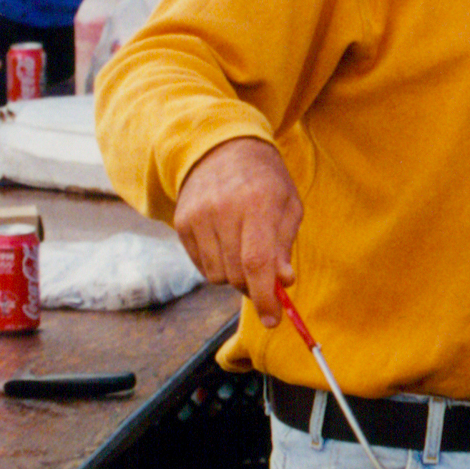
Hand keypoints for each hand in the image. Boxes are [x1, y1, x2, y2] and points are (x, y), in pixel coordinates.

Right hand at [172, 136, 302, 327]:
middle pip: (235, 274)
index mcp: (257, 204)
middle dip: (254, 287)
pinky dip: (217, 266)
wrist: (222, 148)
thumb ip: (285, 246)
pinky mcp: (181, 223)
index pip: (256, 262)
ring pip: (216, 275)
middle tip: (266, 280)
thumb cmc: (265, 180)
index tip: (273, 320)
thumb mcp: (288, 206)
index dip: (264, 296)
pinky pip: (201, 266)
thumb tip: (283, 283)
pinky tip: (227, 245)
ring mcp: (197, 217)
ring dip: (235, 276)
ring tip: (245, 252)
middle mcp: (222, 211)